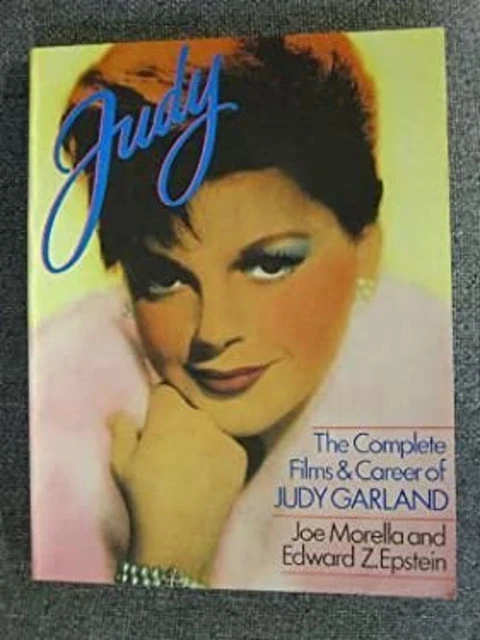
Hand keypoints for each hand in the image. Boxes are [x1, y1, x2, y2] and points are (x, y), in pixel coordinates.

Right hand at [108, 384, 246, 582]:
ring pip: (211, 427)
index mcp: (169, 411)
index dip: (159, 406)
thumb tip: (120, 414)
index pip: (166, 391)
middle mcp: (200, 416)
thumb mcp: (121, 462)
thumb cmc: (143, 497)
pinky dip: (220, 457)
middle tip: (172, 449)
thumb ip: (121, 430)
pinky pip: (228, 446)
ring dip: (203, 437)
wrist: (179, 535)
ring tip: (191, 467)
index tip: (156, 424)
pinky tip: (208, 478)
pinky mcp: (240, 455)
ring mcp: (224, 434)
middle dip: (181, 421)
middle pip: (191, 408)